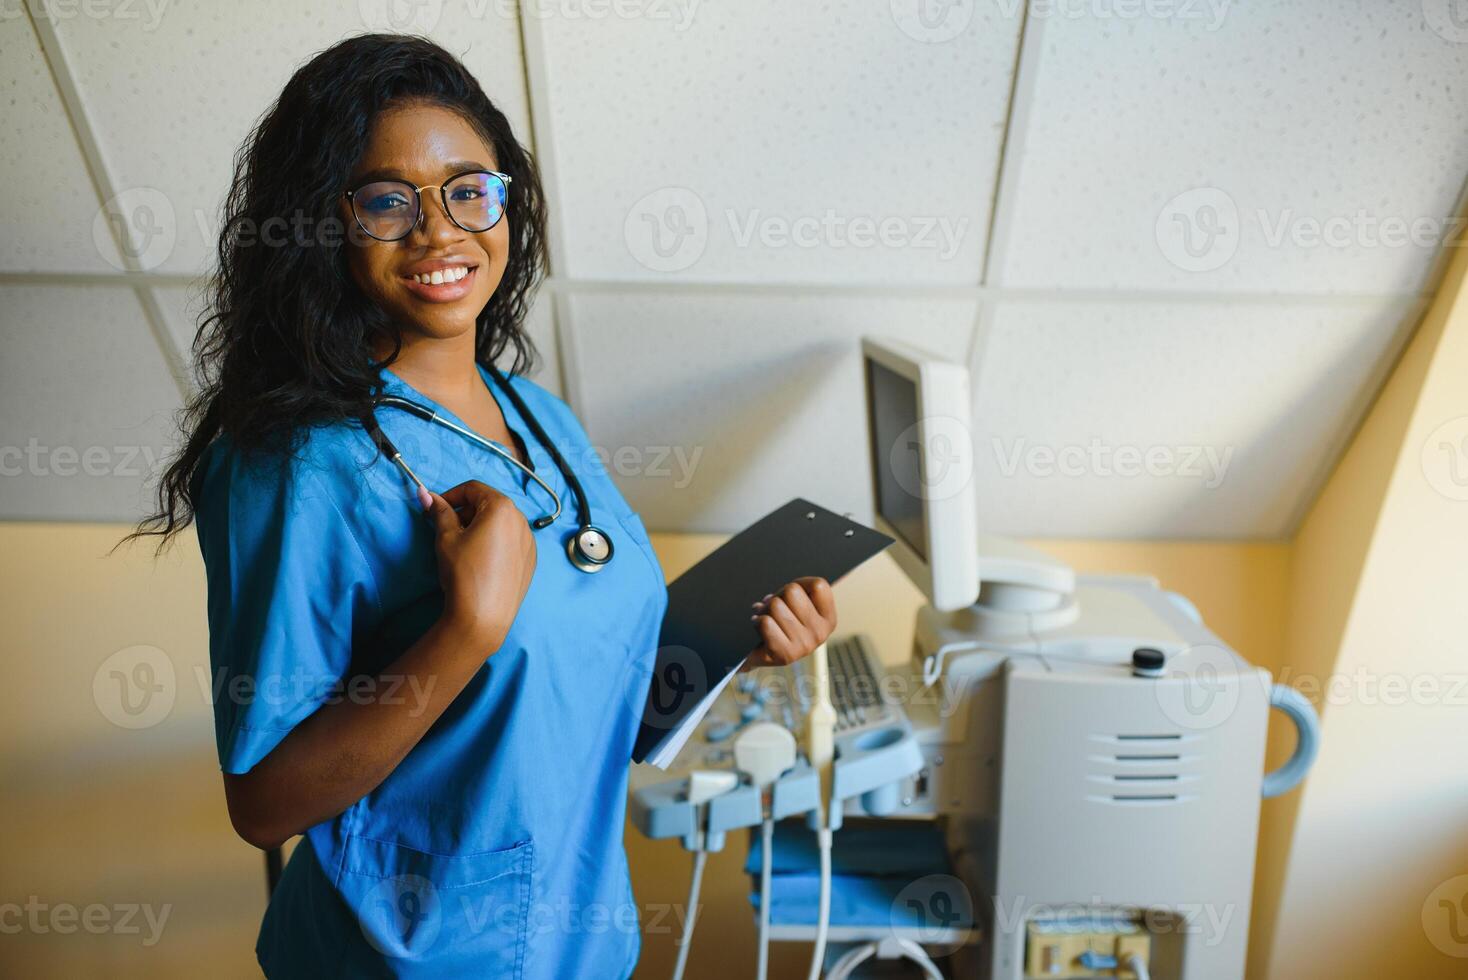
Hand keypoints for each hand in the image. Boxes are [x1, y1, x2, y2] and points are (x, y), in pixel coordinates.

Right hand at [426, 480, 536, 651]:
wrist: (483, 616)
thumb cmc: (463, 573)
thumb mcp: (446, 538)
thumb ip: (439, 511)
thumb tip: (425, 494)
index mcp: (502, 508)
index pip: (473, 489)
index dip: (451, 495)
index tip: (436, 509)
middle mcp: (521, 520)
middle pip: (489, 504)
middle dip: (466, 512)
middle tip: (447, 530)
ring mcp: (529, 541)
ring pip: (501, 523)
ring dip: (481, 527)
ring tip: (463, 548)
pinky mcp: (530, 560)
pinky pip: (511, 541)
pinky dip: (495, 542)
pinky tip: (481, 562)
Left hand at [744, 577, 836, 669]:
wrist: (765, 652)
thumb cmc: (782, 622)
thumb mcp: (797, 603)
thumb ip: (795, 591)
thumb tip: (771, 599)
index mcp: (828, 619)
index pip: (819, 585)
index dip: (801, 584)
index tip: (793, 597)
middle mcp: (820, 634)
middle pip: (792, 591)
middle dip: (778, 596)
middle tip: (776, 610)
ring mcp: (804, 645)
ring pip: (775, 605)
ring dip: (764, 610)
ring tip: (768, 620)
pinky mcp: (785, 655)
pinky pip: (766, 622)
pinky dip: (757, 621)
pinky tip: (760, 628)